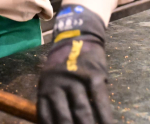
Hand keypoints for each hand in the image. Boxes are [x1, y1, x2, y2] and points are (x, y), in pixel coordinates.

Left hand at [38, 5, 112, 123]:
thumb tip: (56, 121)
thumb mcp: (51, 79)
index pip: (45, 115)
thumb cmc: (63, 64)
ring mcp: (75, 79)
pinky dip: (105, 116)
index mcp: (45, 87)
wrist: (77, 36)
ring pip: (82, 110)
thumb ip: (53, 98)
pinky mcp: (93, 75)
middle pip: (64, 116)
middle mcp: (57, 84)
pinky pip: (100, 100)